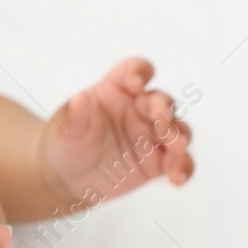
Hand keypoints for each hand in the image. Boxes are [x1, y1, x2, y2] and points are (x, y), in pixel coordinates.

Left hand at [41, 56, 194, 205]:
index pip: (135, 70)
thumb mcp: (64, 128)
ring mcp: (152, 134)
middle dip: (164, 108)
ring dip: (180, 137)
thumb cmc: (65, 142)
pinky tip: (177, 177)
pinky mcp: (159, 161)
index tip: (135, 83)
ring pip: (178, 130)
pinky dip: (183, 167)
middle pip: (162, 101)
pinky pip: (179, 161)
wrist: (67, 177)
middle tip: (159, 119)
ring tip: (176, 148)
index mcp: (116, 90)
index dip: (140, 72)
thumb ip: (73, 115)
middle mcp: (140, 108)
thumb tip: (80, 98)